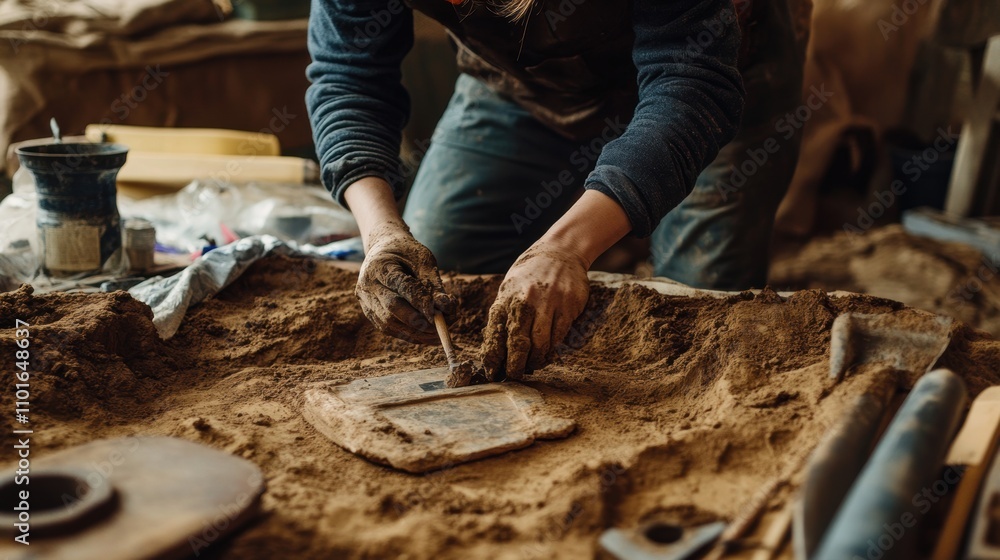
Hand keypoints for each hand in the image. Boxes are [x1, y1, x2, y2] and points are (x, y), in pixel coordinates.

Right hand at [356, 222, 454, 343]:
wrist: (383, 248)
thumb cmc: (407, 253)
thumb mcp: (424, 260)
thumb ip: (434, 284)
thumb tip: (447, 309)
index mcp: (380, 265)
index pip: (401, 286)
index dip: (420, 302)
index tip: (439, 314)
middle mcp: (367, 284)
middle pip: (391, 308)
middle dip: (418, 321)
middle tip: (441, 326)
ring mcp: (365, 300)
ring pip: (388, 323)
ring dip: (415, 333)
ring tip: (438, 334)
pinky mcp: (368, 312)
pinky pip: (388, 328)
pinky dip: (408, 334)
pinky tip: (426, 336)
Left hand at [480, 242, 589, 379]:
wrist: (562, 250)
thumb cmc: (531, 273)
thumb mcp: (510, 287)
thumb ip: (504, 313)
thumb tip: (497, 347)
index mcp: (507, 296)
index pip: (496, 334)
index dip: (494, 357)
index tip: (493, 372)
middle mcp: (526, 300)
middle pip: (518, 343)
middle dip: (515, 365)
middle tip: (514, 376)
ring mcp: (550, 303)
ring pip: (541, 343)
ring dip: (535, 360)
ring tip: (532, 366)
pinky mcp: (569, 306)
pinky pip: (559, 336)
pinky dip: (552, 349)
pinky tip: (547, 354)